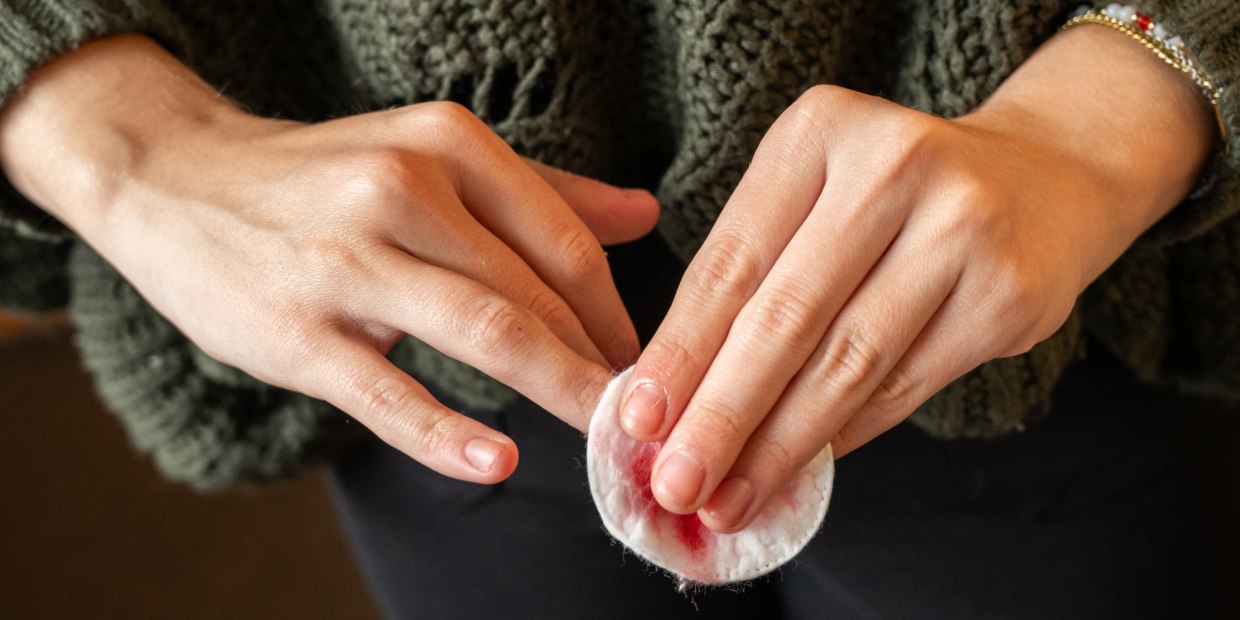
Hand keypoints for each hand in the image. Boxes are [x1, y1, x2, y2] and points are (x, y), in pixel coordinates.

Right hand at [0, 35, 658, 483]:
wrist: (175, 178)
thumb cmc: (326, 178)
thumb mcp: (431, 157)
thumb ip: (541, 189)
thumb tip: (645, 215)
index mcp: (446, 144)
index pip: (565, 241)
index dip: (617, 314)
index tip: (647, 363)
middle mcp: (400, 188)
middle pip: (535, 292)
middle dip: (599, 363)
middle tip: (639, 416)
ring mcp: (345, 260)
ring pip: (483, 332)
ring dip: (557, 391)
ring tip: (600, 436)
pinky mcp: (297, 332)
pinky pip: (389, 394)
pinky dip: (451, 435)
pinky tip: (500, 461)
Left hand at [617, 25, 1215, 529]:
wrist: (1045, 177)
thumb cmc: (894, 198)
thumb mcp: (816, 196)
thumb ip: (752, 279)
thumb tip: (676, 403)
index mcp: (820, 130)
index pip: (732, 260)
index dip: (681, 349)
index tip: (636, 420)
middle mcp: (893, 165)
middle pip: (786, 316)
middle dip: (721, 413)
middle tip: (674, 482)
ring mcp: (962, 226)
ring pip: (847, 363)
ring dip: (779, 445)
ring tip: (728, 500)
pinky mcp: (1010, 293)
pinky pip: (905, 386)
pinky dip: (844, 437)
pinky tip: (799, 471)